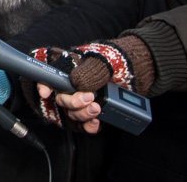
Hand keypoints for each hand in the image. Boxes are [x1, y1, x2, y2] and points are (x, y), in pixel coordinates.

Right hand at [25, 37, 152, 130]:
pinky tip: (96, 123)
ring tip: (97, 110)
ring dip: (82, 114)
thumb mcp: (105, 61)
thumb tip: (75, 82)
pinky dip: (88, 126)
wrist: (142, 72)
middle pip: (61, 98)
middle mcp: (75, 84)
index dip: (44, 84)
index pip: (50, 74)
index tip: (46, 93)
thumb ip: (89, 71)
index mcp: (72, 67)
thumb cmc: (120, 60)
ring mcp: (84, 99)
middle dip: (72, 102)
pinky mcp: (94, 111)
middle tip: (89, 98)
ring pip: (72, 113)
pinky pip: (84, 124)